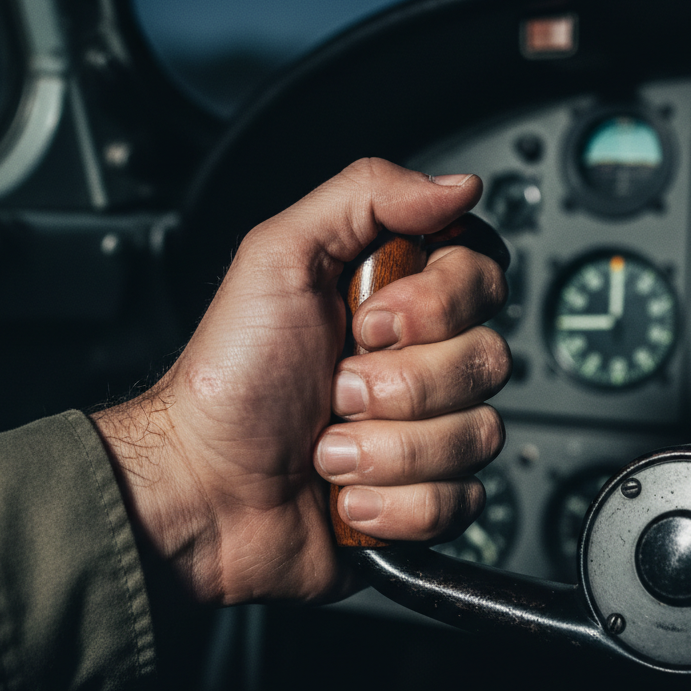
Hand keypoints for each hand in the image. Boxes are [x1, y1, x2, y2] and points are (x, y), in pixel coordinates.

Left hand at [92, 159, 509, 604]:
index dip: (437, 305)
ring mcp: (424, 433)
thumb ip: (367, 196)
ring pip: (478, 435)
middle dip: (400, 385)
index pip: (482, 276)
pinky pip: (461, 500)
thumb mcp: (280, 257)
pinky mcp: (424, 497)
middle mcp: (419, 362)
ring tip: (328, 447)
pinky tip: (345, 494)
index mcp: (396, 299)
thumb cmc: (228, 380)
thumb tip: (458, 186)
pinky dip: (393, 503)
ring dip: (387, 450)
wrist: (201, 492)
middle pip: (488, 359)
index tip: (369, 321)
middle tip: (334, 387)